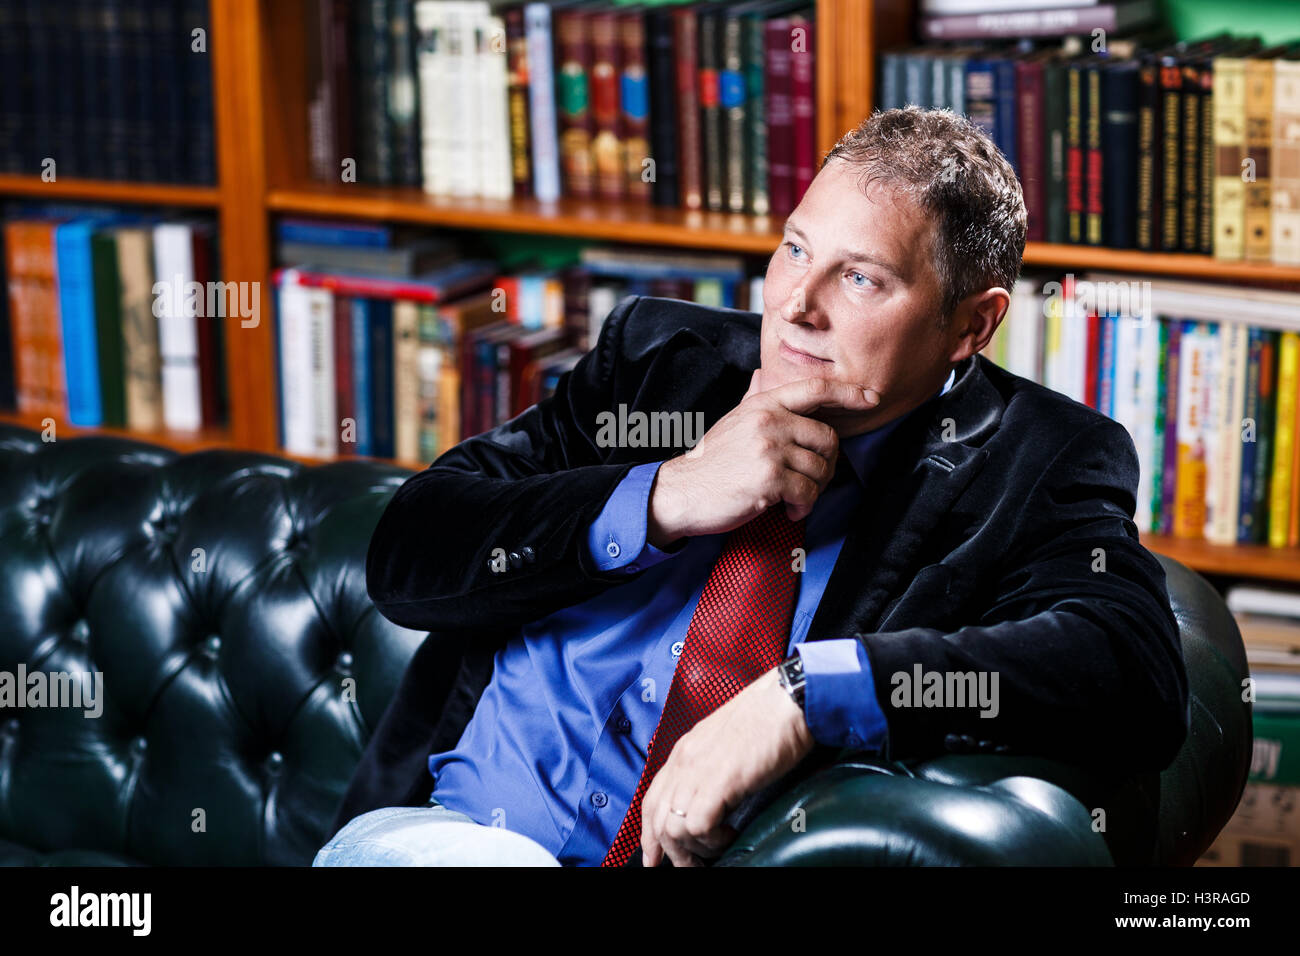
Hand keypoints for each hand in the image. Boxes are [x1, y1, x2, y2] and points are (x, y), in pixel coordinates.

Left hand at [640, 666, 814, 866]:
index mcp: (685, 750)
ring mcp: (698, 770)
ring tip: (716, 851)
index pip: (652, 798)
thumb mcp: (726, 742)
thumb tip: (713, 798)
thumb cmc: (768, 717)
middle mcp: (685, 760)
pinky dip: (712, 840)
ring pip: (672, 827)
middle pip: (656, 817)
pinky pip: (698, 826)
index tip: (654, 855)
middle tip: (689, 867)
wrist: (788, 700)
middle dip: (668, 851)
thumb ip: (711, 766)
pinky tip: (730, 834)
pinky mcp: (719, 781)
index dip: (650, 832)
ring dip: (692, 850)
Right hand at [647, 371, 880, 546]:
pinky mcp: (769, 479)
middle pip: (828, 438)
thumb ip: (754, 399)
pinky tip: (788, 509)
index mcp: (763, 404)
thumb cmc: (711, 461)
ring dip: (813, 491)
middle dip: (827, 464)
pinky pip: (808, 493)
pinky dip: (803, 507)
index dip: (848, 393)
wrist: (681, 491)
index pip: (815, 389)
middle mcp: (769, 421)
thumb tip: (761, 376)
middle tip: (811, 479)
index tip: (870, 398)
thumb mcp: (733, 420)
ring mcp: (769, 449)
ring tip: (794, 498)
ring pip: (821, 470)